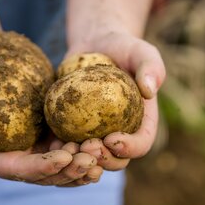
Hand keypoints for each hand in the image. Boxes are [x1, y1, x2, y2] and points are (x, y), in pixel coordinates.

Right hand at [0, 82, 102, 186]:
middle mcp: (16, 163)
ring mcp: (35, 154)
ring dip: (83, 164)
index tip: (64, 155)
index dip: (41, 167)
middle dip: (69, 170)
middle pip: (45, 175)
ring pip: (62, 168)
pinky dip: (86, 152)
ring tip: (101, 152)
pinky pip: (71, 153)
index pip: (18, 170)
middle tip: (91, 157)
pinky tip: (101, 146)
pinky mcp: (49, 143)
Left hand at [66, 31, 165, 170]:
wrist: (96, 45)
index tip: (111, 139)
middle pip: (117, 158)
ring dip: (81, 159)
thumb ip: (151, 67)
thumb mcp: (142, 52)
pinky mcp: (76, 125)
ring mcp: (97, 130)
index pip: (141, 143)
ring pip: (91, 157)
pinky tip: (54, 142)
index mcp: (141, 120)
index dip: (130, 148)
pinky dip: (63, 148)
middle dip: (103, 159)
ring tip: (69, 148)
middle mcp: (121, 130)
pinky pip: (69, 142)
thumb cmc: (123, 48)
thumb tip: (149, 90)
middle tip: (87, 146)